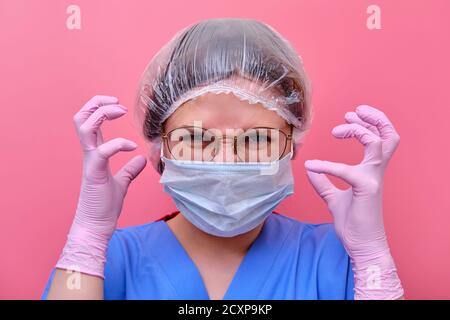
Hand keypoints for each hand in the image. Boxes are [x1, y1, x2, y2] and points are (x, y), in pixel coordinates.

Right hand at [56, 95, 146, 277]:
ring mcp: (90, 162)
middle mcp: (90, 154)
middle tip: (117, 103)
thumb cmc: (105, 206)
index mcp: (95, 154)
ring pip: (84, 127)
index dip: (100, 108)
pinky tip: (133, 147)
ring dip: (102, 114)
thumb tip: (142, 159)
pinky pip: (102, 150)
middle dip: (97, 103)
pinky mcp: (95, 173)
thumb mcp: (122, 183)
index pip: (90, 122)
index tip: (118, 106)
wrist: (96, 227)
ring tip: (120, 112)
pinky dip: (118, 143)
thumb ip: (130, 170)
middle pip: (81, 117)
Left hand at [304, 104, 403, 298]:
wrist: (362, 246)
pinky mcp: (365, 190)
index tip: (348, 119)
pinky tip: (313, 166)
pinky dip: (328, 166)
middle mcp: (375, 172)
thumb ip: (324, 184)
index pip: (380, 140)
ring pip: (379, 143)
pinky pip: (347, 170)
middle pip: (388, 135)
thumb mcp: (334, 199)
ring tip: (339, 128)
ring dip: (359, 130)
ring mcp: (373, 179)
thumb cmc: (353, 223)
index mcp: (371, 172)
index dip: (368, 124)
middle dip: (374, 118)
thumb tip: (309, 170)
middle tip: (353, 112)